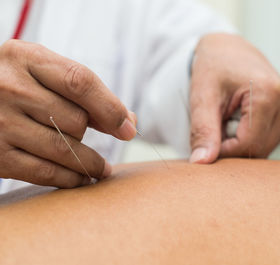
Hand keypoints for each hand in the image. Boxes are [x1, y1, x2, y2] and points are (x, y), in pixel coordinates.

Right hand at [0, 40, 136, 187]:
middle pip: (75, 119)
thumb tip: (128, 123)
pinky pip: (44, 172)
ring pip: (63, 148)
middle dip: (92, 136)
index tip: (128, 130)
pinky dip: (70, 179)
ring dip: (90, 163)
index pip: (80, 81)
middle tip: (98, 145)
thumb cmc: (17, 86)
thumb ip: (84, 92)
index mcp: (25, 57)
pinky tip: (82, 178)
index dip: (111, 108)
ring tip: (102, 169)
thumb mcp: (43, 73)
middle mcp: (9, 86)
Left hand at [190, 34, 279, 162]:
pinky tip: (240, 120)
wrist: (227, 49)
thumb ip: (202, 131)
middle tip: (217, 127)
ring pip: (266, 148)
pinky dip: (251, 137)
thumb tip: (201, 162)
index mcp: (268, 93)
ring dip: (242, 143)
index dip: (224, 151)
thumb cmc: (213, 67)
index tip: (207, 141)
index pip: (249, 145)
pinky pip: (270, 139)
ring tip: (228, 119)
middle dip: (234, 147)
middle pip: (260, 149)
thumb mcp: (202, 96)